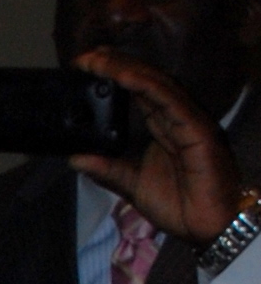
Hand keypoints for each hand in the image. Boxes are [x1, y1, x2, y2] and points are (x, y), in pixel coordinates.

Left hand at [70, 49, 247, 244]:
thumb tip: (76, 158)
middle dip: (116, 66)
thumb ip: (107, 170)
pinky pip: (168, 100)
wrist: (207, 227)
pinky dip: (145, 85)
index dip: (114, 77)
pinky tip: (124, 75)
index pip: (137, 94)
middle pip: (145, 82)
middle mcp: (175, 118)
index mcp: (163, 127)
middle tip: (86, 56)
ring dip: (126, 69)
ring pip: (155, 84)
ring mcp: (187, 120)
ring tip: (99, 60)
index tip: (86, 68)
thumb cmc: (179, 205)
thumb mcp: (132, 185)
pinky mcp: (196, 128)